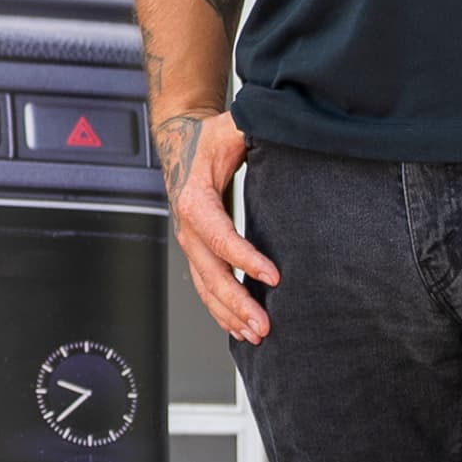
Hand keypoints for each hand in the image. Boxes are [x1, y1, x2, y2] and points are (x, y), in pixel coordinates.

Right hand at [158, 110, 277, 342]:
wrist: (180, 144)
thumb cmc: (208, 138)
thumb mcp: (231, 127)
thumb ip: (250, 128)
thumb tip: (280, 126)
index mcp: (194, 200)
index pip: (220, 237)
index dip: (246, 260)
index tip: (274, 276)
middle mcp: (188, 228)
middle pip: (211, 274)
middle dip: (238, 303)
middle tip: (265, 325)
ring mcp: (191, 243)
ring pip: (206, 288)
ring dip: (230, 315)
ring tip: (256, 334)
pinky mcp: (199, 251)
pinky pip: (207, 287)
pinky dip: (222, 312)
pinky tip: (240, 328)